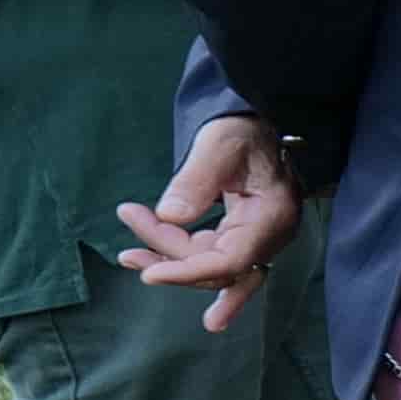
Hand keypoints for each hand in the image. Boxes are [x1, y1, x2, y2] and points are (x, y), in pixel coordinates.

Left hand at [119, 116, 301, 327]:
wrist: (255, 125)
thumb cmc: (243, 130)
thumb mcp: (218, 146)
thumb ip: (195, 181)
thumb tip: (170, 215)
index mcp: (273, 215)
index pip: (231, 260)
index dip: (189, 272)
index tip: (150, 274)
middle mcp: (270, 234)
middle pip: (216, 267)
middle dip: (170, 261)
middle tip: (128, 247)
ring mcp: (257, 237)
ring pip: (210, 266)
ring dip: (170, 263)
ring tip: (130, 256)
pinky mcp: (241, 236)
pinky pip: (210, 258)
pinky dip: (182, 262)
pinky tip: (154, 262)